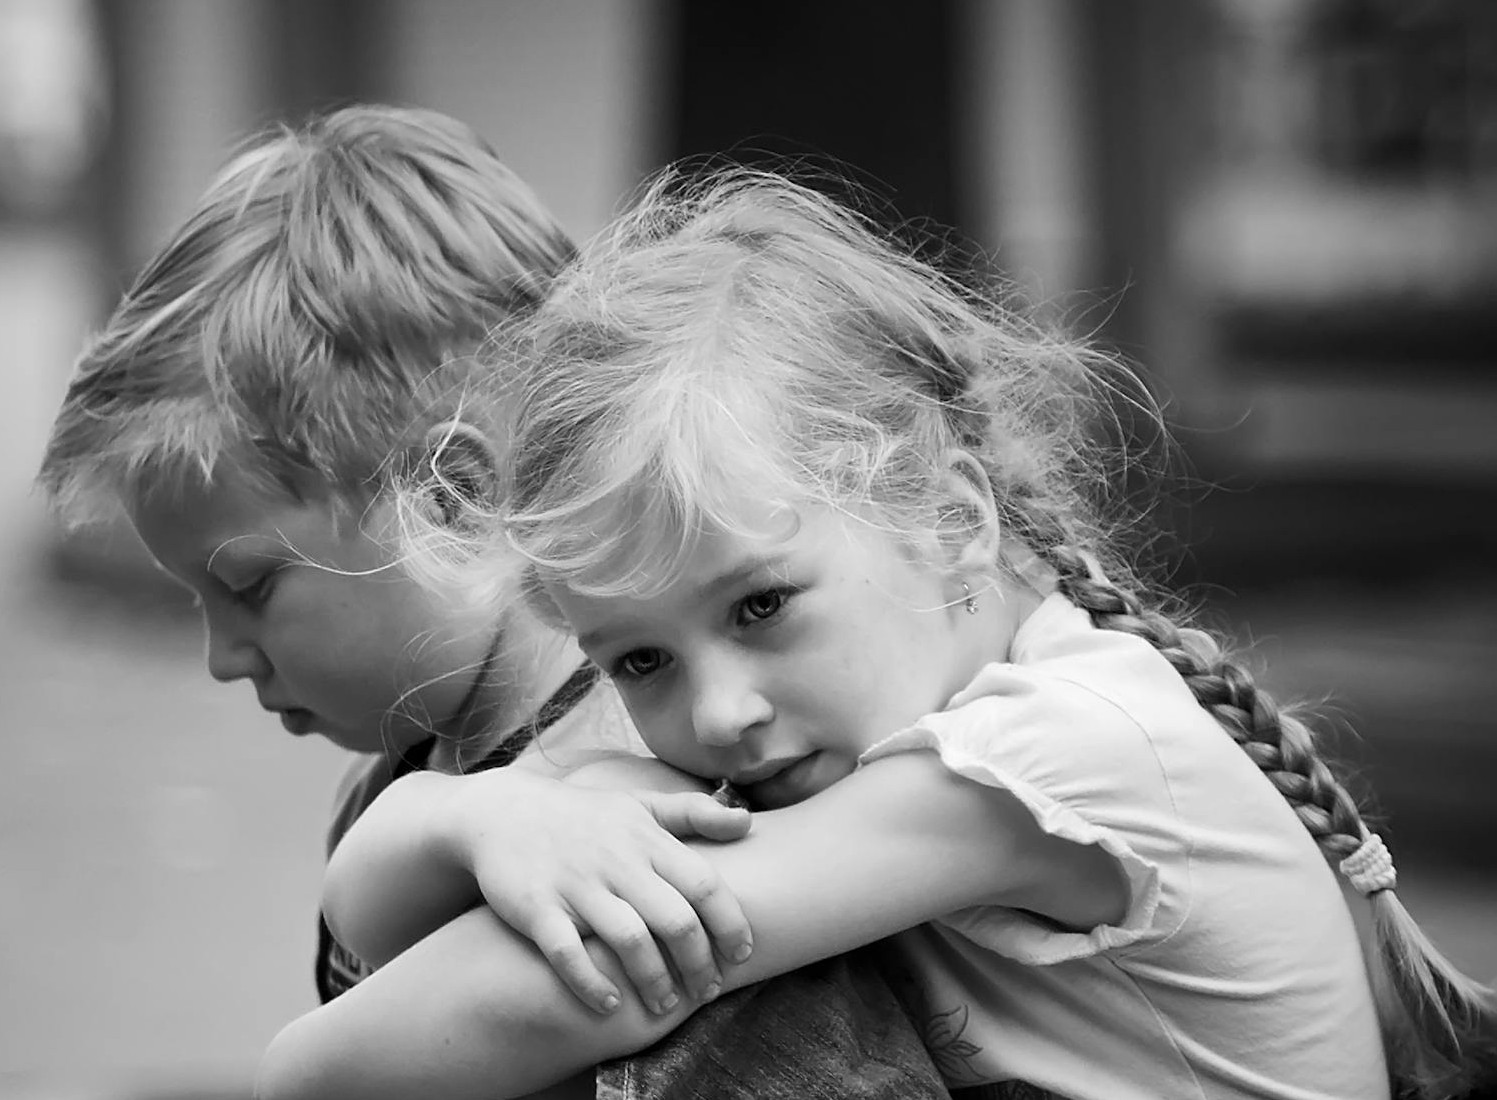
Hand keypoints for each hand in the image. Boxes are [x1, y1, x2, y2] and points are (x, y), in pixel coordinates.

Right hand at [440, 768, 752, 1014]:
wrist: (502, 813)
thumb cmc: (584, 817)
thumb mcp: (639, 805)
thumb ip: (694, 813)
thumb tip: (749, 822)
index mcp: (646, 839)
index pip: (705, 885)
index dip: (731, 924)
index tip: (743, 954)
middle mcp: (616, 861)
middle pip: (675, 919)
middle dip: (699, 963)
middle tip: (707, 990)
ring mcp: (575, 885)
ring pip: (628, 940)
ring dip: (654, 980)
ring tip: (665, 1005)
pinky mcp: (536, 908)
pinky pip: (567, 953)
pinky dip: (591, 983)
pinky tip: (610, 1003)